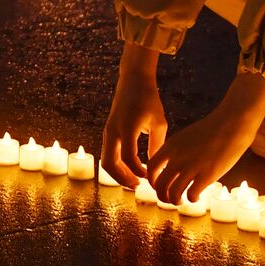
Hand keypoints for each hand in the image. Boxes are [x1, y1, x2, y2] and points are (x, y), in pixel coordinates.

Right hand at [101, 43, 167, 188]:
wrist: (133, 80)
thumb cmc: (149, 99)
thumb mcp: (158, 123)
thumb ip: (157, 146)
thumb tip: (157, 167)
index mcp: (127, 128)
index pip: (129, 158)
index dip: (139, 171)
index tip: (150, 177)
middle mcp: (113, 131)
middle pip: (109, 163)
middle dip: (122, 178)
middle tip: (138, 186)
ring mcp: (108, 130)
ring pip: (105, 159)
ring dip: (118, 173)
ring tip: (134, 179)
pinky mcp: (108, 130)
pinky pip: (108, 153)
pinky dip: (117, 164)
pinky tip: (131, 167)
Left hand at [148, 72, 264, 204]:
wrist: (231, 124)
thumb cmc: (210, 130)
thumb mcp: (185, 137)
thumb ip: (176, 151)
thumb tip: (171, 166)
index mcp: (170, 147)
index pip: (151, 168)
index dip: (152, 180)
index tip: (159, 185)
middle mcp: (177, 158)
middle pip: (159, 184)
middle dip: (161, 195)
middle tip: (168, 199)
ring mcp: (192, 166)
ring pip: (173, 193)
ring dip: (174, 201)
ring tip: (180, 201)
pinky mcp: (208, 174)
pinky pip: (192, 194)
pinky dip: (191, 199)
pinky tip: (196, 196)